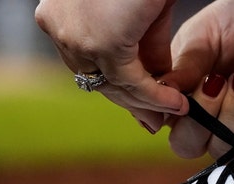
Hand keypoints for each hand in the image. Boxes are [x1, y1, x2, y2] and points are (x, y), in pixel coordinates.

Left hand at [34, 0, 187, 131]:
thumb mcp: (141, 12)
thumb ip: (143, 47)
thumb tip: (156, 79)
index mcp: (59, 15)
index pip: (88, 63)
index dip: (118, 87)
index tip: (143, 105)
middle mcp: (58, 27)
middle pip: (97, 78)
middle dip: (131, 102)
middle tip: (156, 120)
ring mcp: (75, 37)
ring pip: (113, 84)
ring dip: (146, 102)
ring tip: (172, 110)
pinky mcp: (100, 43)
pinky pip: (131, 81)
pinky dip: (155, 95)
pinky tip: (175, 102)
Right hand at [161, 0, 233, 157]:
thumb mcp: (205, 36)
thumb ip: (185, 66)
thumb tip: (162, 92)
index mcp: (179, 93)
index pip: (162, 120)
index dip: (169, 110)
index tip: (185, 88)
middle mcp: (202, 117)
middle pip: (186, 145)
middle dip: (200, 119)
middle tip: (216, 81)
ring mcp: (232, 129)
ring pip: (219, 149)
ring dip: (229, 117)